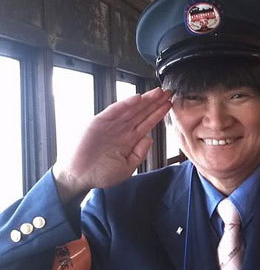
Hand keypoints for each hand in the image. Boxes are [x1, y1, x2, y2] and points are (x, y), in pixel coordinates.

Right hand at [53, 87, 172, 202]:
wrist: (80, 177)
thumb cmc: (102, 173)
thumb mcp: (128, 167)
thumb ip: (140, 153)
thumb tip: (149, 138)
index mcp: (130, 139)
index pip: (148, 122)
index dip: (159, 113)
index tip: (170, 104)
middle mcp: (122, 129)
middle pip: (142, 112)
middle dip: (156, 102)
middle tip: (168, 92)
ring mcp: (111, 125)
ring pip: (131, 109)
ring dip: (144, 100)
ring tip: (158, 92)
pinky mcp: (98, 123)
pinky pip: (114, 111)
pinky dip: (125, 104)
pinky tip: (137, 99)